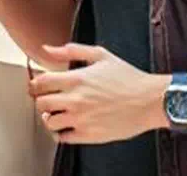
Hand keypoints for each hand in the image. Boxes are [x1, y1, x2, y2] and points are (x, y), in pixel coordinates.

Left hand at [29, 44, 167, 143]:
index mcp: (76, 79)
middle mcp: (75, 100)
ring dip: (50, 117)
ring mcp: (81, 119)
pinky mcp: (89, 135)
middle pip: (40, 103)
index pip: (40, 83)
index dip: (35, 84)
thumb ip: (71, 51)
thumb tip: (46, 48)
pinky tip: (69, 125)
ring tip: (58, 113)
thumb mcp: (100, 55)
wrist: (150, 100)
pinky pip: (63, 138)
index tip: (38, 85)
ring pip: (49, 122)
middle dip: (41, 100)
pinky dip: (62, 132)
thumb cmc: (128, 77)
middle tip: (48, 99)